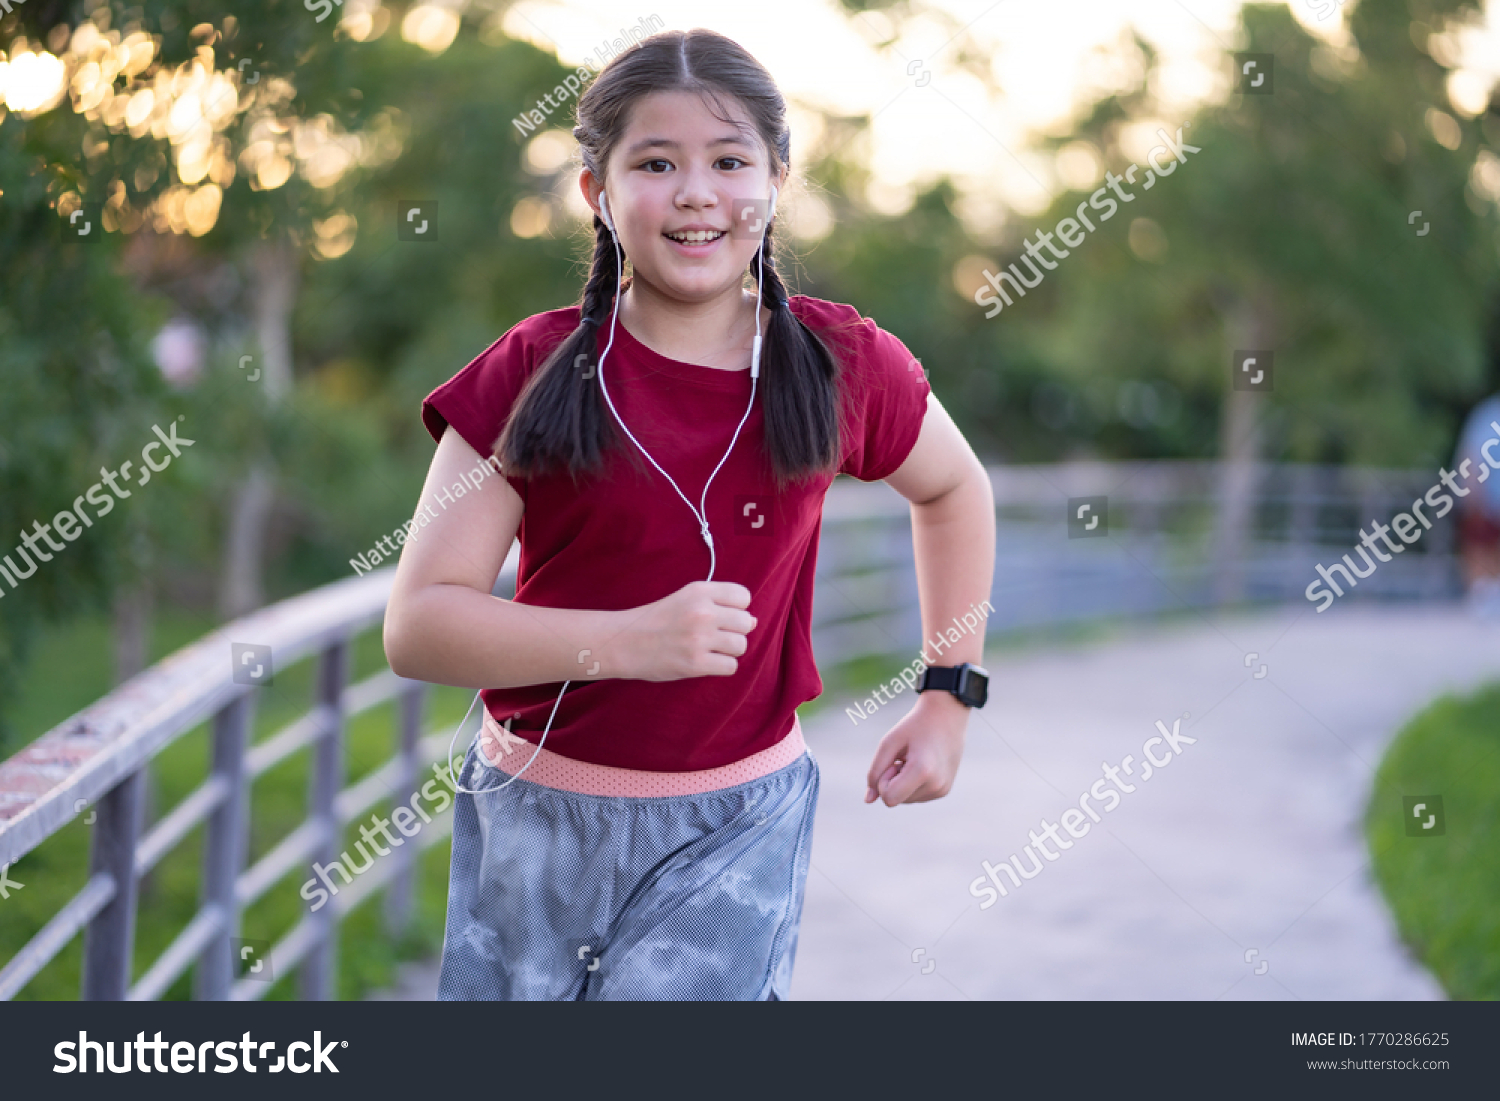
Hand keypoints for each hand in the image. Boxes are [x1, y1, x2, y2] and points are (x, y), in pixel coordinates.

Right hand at [607, 580, 755, 681]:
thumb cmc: (656, 620)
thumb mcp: (685, 599)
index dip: (736, 608)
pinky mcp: (696, 663)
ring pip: (741, 646)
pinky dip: (721, 667)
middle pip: (746, 622)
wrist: (624, 643)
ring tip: (709, 650)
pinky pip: (731, 666)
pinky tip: (705, 662)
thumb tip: (753, 620)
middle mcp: (702, 612)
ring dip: (729, 651)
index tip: (722, 616)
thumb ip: (717, 604)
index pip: (743, 596)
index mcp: (699, 591)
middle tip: (714, 636)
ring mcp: (699, 638)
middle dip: (734, 631)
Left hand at [864, 689, 968, 805]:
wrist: (946, 716)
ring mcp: (942, 790)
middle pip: (896, 799)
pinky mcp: (944, 790)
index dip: (883, 781)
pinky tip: (922, 765)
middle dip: (893, 780)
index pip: (889, 798)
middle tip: (905, 757)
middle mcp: (936, 785)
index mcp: (923, 771)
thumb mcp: (889, 743)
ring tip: (914, 759)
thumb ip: (875, 772)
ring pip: (905, 800)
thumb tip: (868, 800)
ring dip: (903, 782)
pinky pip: (916, 797)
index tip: (893, 761)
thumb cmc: (914, 727)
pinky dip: (912, 783)